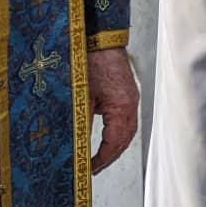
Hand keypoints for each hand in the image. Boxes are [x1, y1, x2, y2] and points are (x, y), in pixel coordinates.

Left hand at [87, 48, 140, 173]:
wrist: (99, 37)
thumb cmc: (89, 61)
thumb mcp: (81, 96)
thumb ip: (80, 122)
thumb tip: (74, 145)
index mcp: (121, 106)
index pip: (115, 143)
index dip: (102, 159)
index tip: (88, 169)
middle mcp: (130, 104)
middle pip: (125, 140)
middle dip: (110, 157)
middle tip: (92, 169)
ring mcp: (130, 98)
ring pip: (127, 131)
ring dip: (114, 147)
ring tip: (98, 158)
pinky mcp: (126, 93)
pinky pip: (126, 120)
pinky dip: (117, 134)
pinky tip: (105, 138)